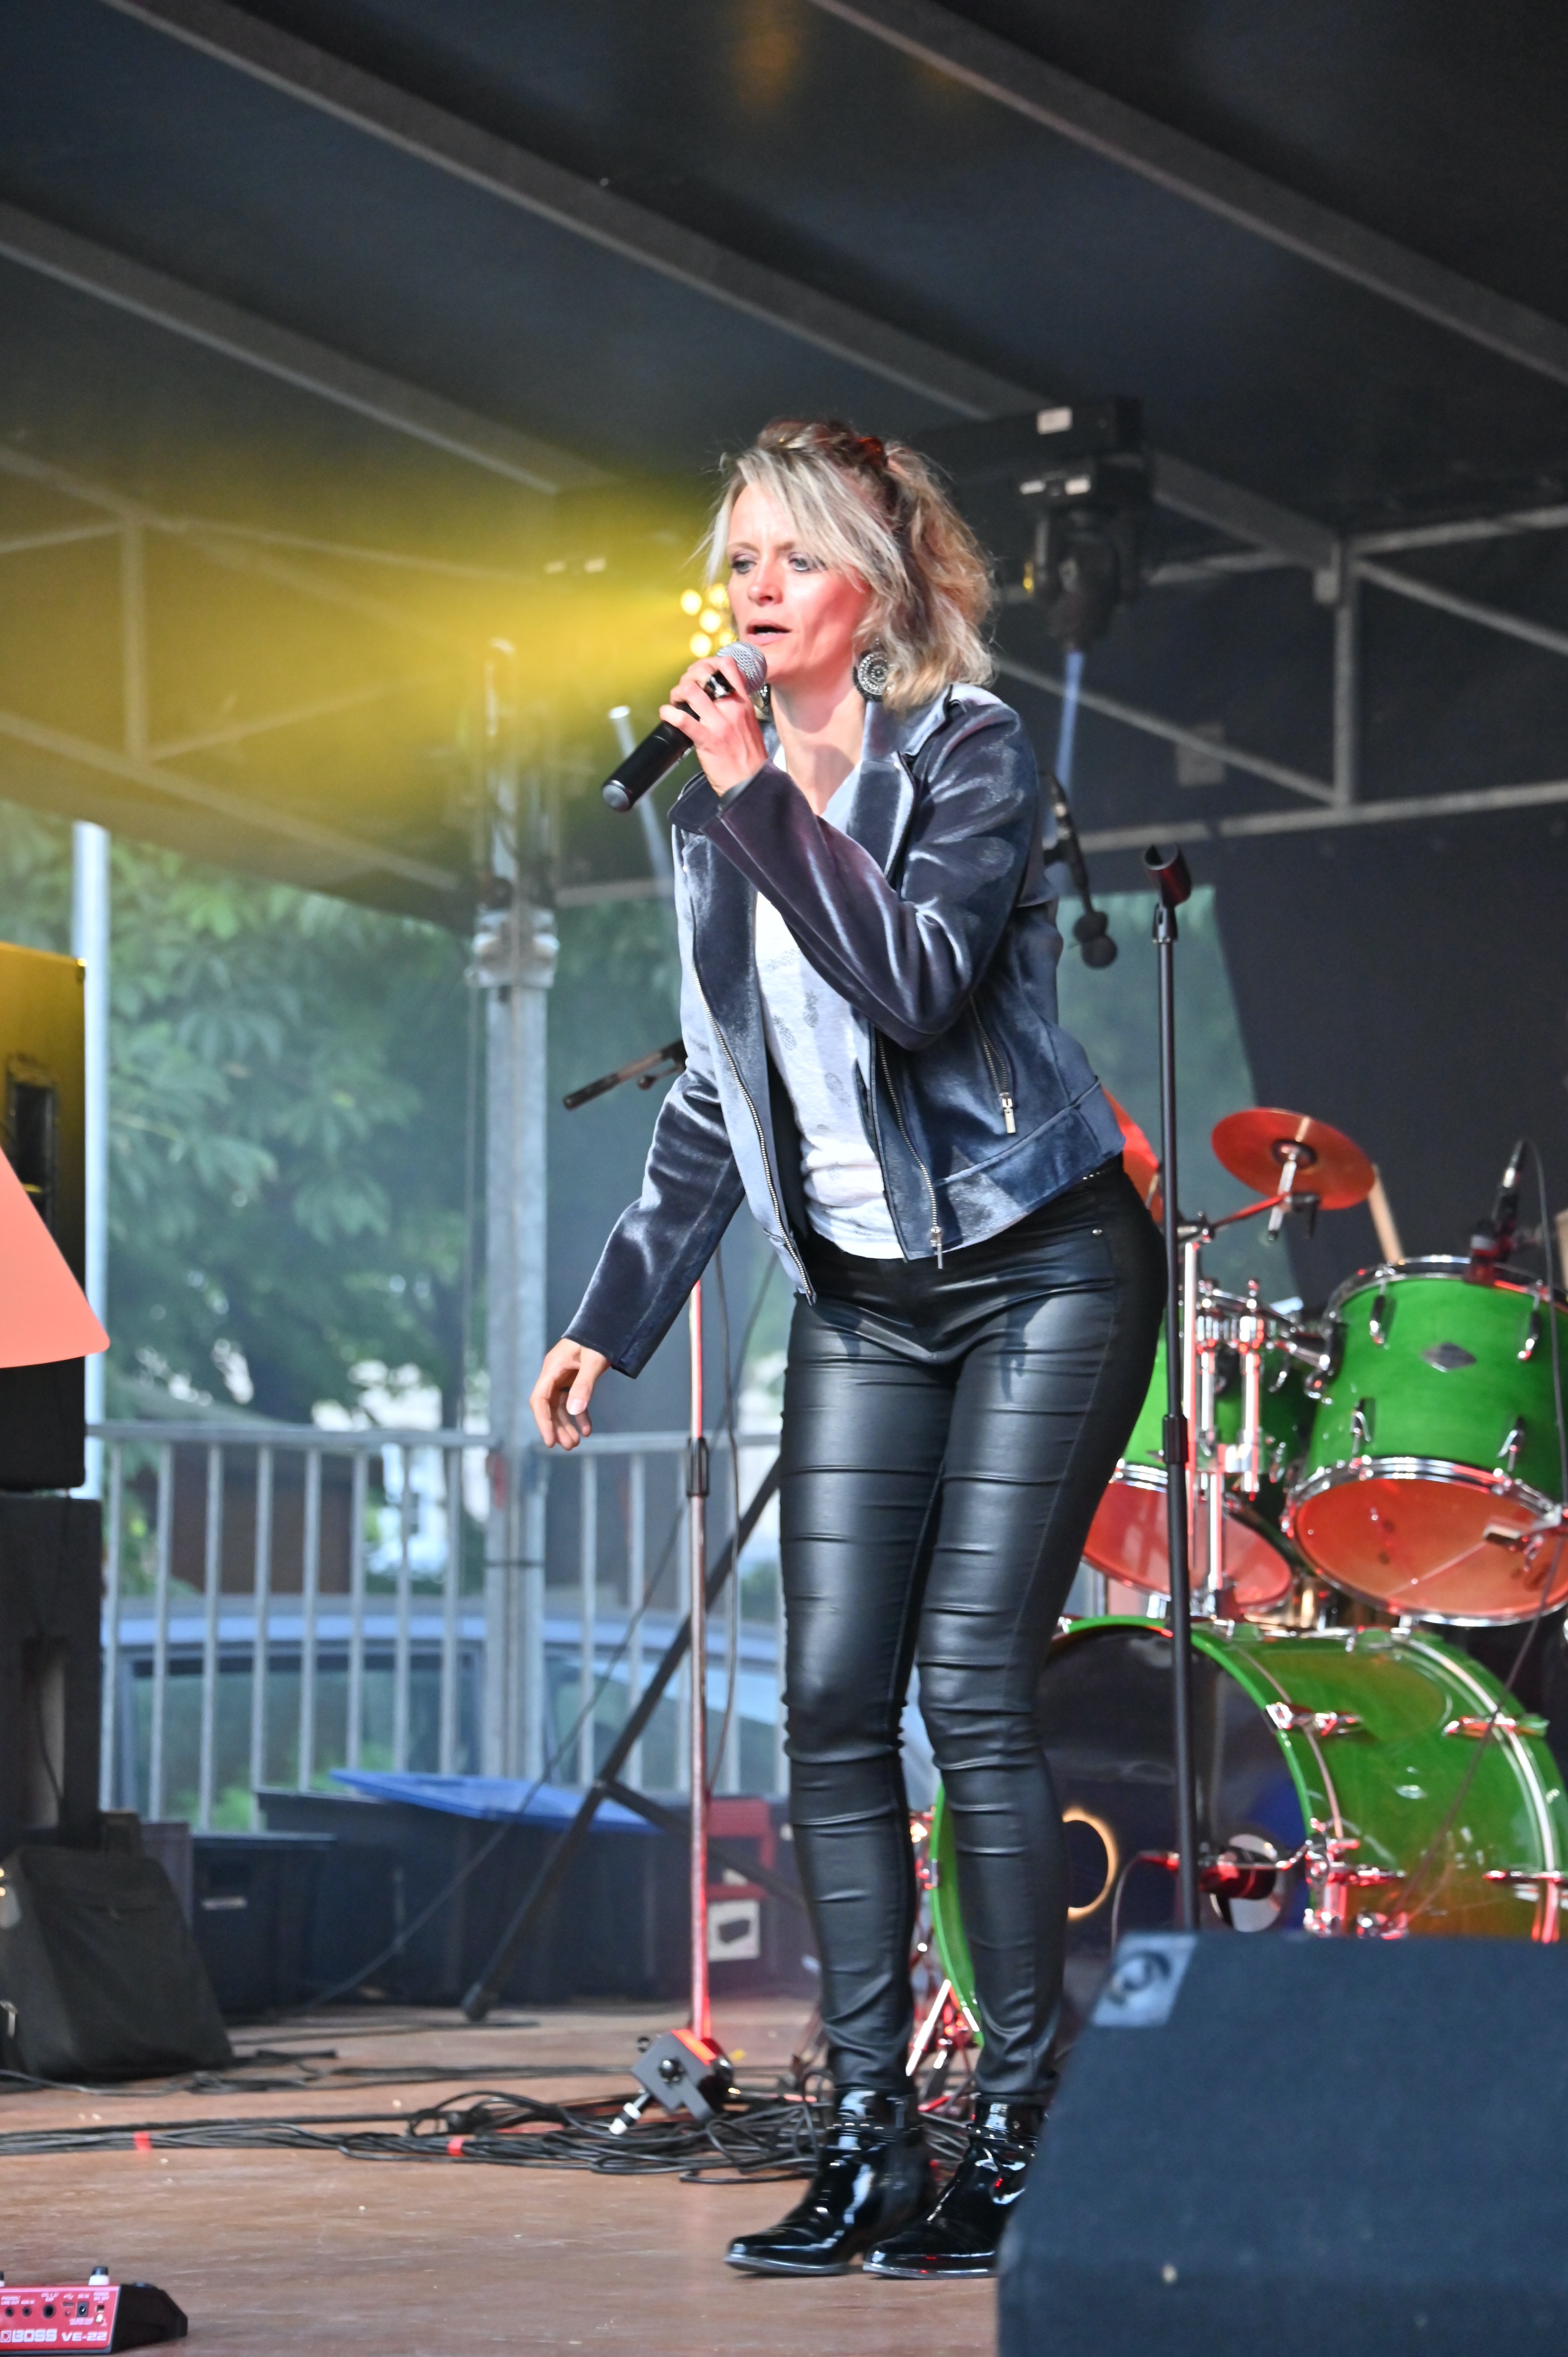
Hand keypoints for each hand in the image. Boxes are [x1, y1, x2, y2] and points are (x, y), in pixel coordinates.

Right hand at [530, 1337, 609, 1448]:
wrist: (607, 1324)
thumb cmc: (598, 1338)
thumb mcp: (593, 1361)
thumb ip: (584, 1385)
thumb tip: (575, 1410)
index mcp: (552, 1368)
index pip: (540, 1399)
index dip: (543, 1422)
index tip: (550, 1441)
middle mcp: (554, 1374)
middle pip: (548, 1406)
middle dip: (557, 1427)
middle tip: (568, 1447)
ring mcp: (563, 1376)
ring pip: (560, 1406)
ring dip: (566, 1425)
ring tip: (575, 1443)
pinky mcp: (574, 1379)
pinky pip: (573, 1401)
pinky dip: (579, 1416)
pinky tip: (586, 1430)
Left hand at [659, 653, 768, 795]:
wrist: (751, 783)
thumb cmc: (749, 758)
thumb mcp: (748, 724)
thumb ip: (735, 708)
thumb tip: (716, 698)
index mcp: (743, 703)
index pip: (728, 666)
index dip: (708, 662)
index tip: (699, 672)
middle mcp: (732, 708)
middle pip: (706, 674)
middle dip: (688, 677)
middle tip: (683, 688)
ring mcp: (719, 723)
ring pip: (692, 691)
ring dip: (677, 692)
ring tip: (675, 701)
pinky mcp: (706, 740)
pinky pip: (683, 719)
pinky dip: (669, 713)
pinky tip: (667, 714)